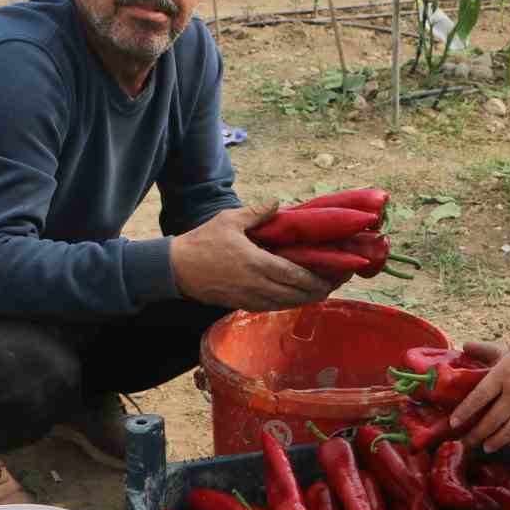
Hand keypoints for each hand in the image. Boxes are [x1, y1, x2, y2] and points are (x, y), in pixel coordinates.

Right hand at [170, 203, 334, 310]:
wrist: (176, 269)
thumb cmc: (203, 242)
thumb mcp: (229, 220)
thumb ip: (256, 213)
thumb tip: (277, 202)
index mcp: (256, 263)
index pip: (294, 275)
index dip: (316, 279)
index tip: (332, 276)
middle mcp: (256, 285)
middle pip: (295, 295)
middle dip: (317, 292)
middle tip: (333, 285)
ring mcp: (249, 297)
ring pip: (284, 304)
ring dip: (304, 300)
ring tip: (319, 292)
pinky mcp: (241, 304)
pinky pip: (270, 307)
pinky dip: (286, 304)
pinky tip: (294, 297)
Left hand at [449, 325, 509, 453]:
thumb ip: (492, 347)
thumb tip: (467, 346)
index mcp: (504, 374)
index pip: (479, 397)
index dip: (465, 412)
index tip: (454, 423)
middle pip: (491, 420)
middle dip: (476, 434)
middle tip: (465, 442)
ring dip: (496, 441)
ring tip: (487, 448)